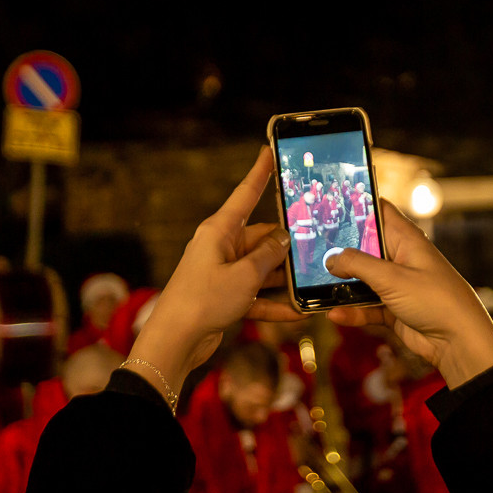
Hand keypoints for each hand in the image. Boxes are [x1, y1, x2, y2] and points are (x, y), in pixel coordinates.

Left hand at [129, 147, 301, 400]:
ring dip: (284, 279)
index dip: (260, 173)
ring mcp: (222, 273)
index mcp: (219, 231)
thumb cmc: (203, 301)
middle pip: (262, 238)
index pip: (246, 194)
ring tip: (314, 282)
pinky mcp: (225, 297)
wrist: (176, 341)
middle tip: (316, 245)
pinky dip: (274, 304)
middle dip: (287, 245)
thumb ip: (268, 255)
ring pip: (261, 269)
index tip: (269, 151)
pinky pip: (256, 295)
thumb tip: (284, 237)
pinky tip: (297, 311)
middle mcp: (220, 248)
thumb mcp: (244, 275)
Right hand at [324, 199, 492, 388]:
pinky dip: (352, 311)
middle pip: (363, 247)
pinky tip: (335, 315)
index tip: (328, 204)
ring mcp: (396, 284)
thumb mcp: (392, 277)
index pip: (378, 211)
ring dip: (342, 285)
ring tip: (314, 286)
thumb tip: (331, 258)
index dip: (356, 204)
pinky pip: (365, 306)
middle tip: (310, 248)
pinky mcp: (392, 309)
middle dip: (339, 249)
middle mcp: (400, 258)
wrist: (458, 341)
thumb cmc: (436, 300)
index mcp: (405, 239)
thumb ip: (358, 264)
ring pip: (361, 279)